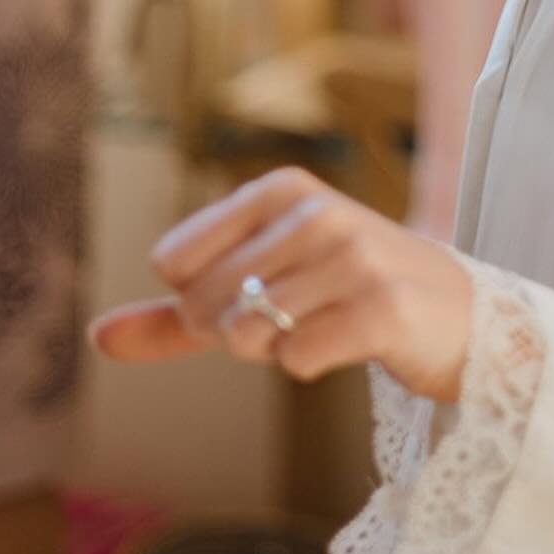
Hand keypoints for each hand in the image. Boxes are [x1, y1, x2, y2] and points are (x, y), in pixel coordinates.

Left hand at [88, 167, 474, 403]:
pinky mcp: (381, 307)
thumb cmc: (346, 298)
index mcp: (282, 188)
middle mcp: (316, 211)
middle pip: (207, 302)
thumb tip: (95, 337)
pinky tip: (350, 343)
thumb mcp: (261, 291)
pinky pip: (296, 359)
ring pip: (248, 333)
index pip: (176, 260)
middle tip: (298, 316)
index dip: (201, 299)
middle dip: (237, 332)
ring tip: (325, 326)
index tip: (256, 291)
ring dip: (276, 350)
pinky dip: (311, 365)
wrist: (458, 318)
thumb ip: (176, 316)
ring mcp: (352, 255)